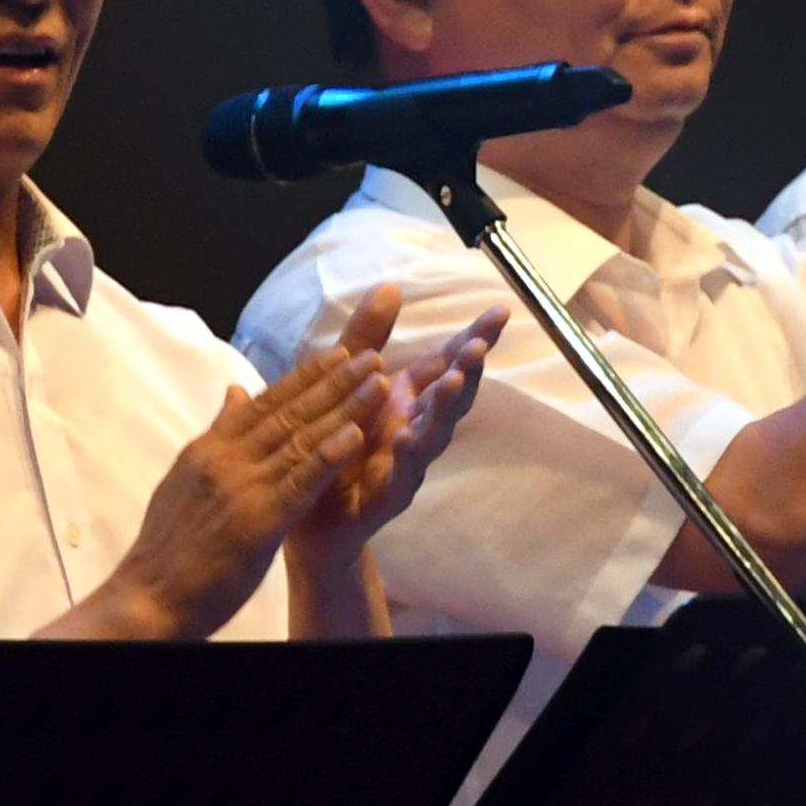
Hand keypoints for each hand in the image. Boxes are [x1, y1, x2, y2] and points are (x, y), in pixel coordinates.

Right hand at [92, 344, 387, 640]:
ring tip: (379, 382)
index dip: (305, 377)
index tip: (338, 353)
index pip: (264, 402)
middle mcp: (226, 458)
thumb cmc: (168, 548)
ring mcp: (242, 487)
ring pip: (301, 437)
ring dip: (344, 407)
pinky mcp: (258, 521)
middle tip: (372, 354)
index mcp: (209, 449)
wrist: (148, 597)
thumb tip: (234, 392)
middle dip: (334, 380)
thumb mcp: (186, 480)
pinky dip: (330, 455)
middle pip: (288, 411)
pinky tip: (357, 435)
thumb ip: (217, 435)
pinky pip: (300, 482)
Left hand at [288, 290, 502, 565]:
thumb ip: (366, 338)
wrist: (306, 520)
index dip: (473, 339)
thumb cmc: (334, 447)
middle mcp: (413, 429)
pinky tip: (407, 436)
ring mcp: (405, 465)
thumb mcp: (344, 385)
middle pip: (450, 398)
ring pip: (433, 436)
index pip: (447, 363)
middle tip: (479, 346)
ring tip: (453, 381)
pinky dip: (406, 456)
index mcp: (404, 399)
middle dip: (467, 372)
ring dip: (445, 409)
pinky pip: (400, 477)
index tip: (499, 312)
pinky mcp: (384, 498)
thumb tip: (390, 285)